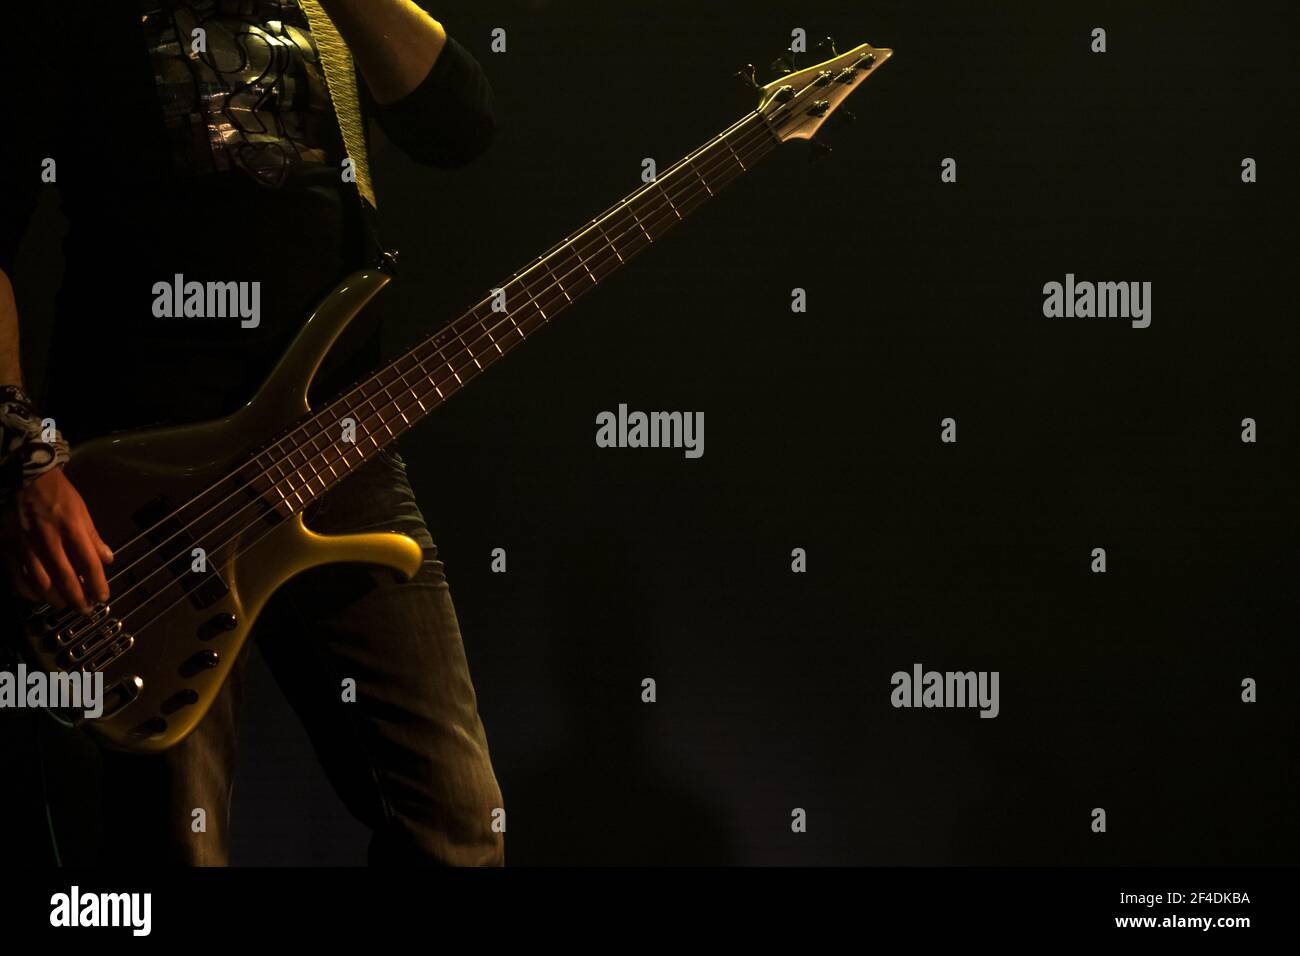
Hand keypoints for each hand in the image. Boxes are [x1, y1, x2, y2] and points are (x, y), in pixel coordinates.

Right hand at [1, 467, 112, 611]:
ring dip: (55, 599)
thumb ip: (93, 537)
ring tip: (64, 605)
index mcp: (72, 528)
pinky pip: (16, 577)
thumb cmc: (57, 494)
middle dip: (78, 599)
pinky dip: (28, 592)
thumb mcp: (81, 511)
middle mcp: (49, 539)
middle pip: (66, 578)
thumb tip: (108, 560)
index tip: (102, 598)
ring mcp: (24, 545)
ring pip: (41, 583)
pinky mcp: (5, 547)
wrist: (22, 476)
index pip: (89, 564)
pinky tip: (37, 596)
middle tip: (85, 610)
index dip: (98, 585)